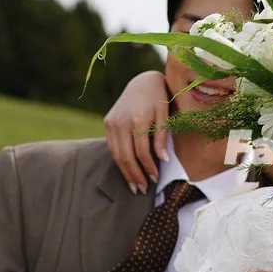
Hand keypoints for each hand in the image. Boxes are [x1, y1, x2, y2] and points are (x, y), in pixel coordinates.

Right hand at [103, 71, 171, 193]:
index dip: (148, 167)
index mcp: (138, 119)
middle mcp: (122, 121)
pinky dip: (119, 161)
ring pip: (117, 154)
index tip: (155, 179)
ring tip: (134, 186)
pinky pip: (112, 147)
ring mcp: (112, 122)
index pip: (142, 152)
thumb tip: (163, 160)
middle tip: (142, 189)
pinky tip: (127, 171)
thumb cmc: (159, 99)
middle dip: (135, 175)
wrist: (142, 82)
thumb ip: (162, 137)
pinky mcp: (107, 123)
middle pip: (127, 156)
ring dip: (125, 172)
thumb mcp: (165, 115)